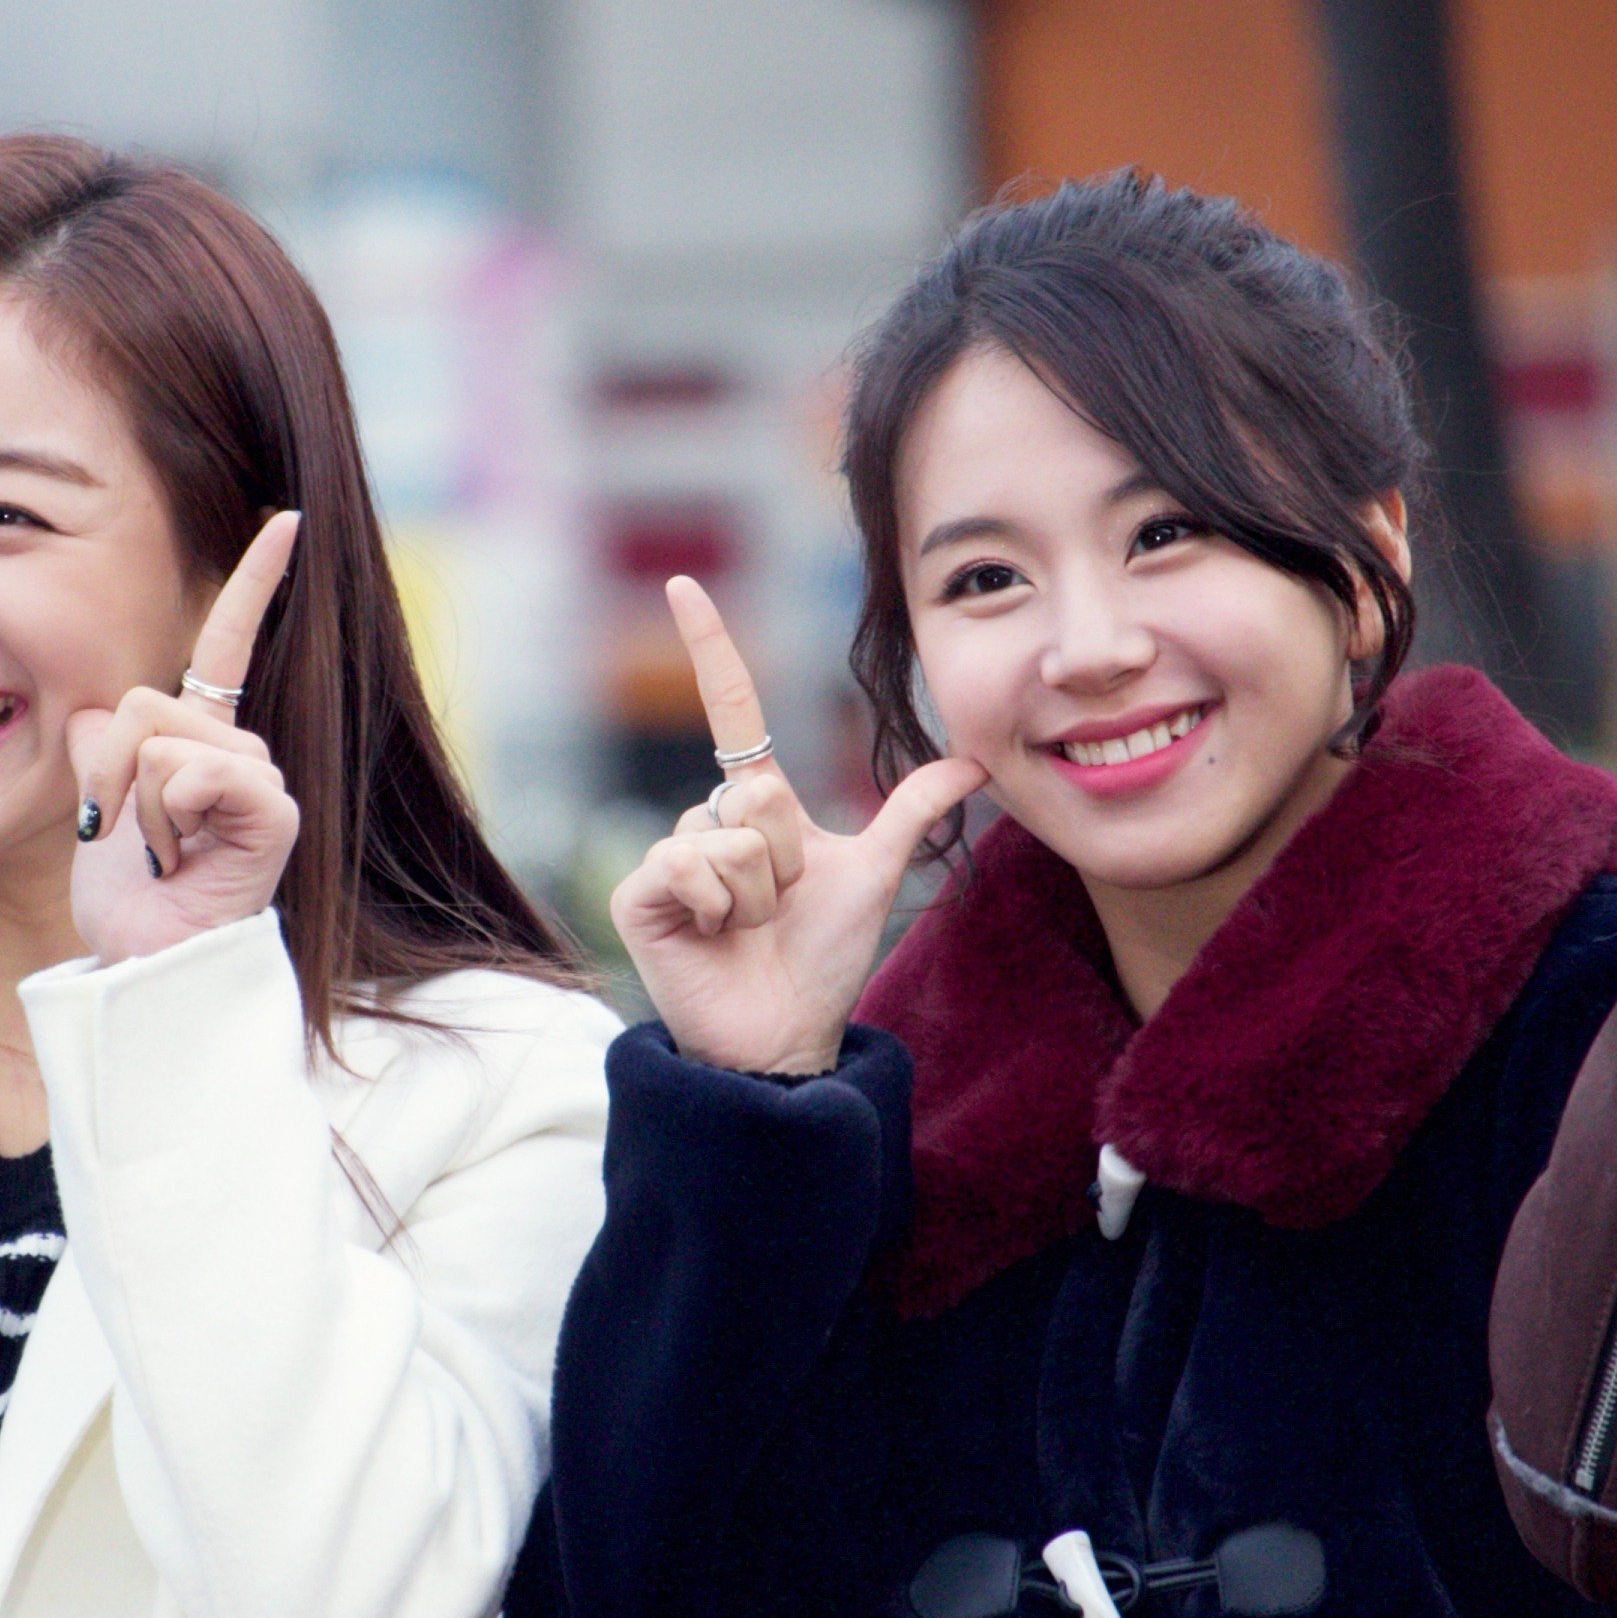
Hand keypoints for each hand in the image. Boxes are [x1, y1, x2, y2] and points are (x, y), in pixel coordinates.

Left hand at [69, 512, 303, 965]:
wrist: (151, 966)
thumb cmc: (129, 899)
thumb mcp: (94, 806)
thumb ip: (97, 744)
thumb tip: (100, 713)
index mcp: (203, 740)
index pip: (229, 644)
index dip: (256, 580)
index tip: (284, 518)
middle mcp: (241, 751)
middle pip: (146, 701)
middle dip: (105, 768)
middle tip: (115, 832)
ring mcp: (261, 781)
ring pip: (162, 740)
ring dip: (136, 804)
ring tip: (160, 856)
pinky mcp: (271, 812)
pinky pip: (195, 773)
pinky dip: (170, 817)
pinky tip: (185, 858)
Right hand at [611, 577, 984, 1075]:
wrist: (785, 1035)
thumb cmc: (822, 959)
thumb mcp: (875, 871)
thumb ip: (913, 810)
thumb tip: (975, 763)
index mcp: (755, 806)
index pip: (731, 709)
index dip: (710, 647)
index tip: (684, 582)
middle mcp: (707, 819)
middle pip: (757, 790)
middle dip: (788, 853)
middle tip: (782, 906)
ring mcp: (669, 856)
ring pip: (731, 834)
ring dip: (760, 891)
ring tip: (751, 929)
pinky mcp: (641, 895)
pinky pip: (693, 865)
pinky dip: (720, 906)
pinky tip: (715, 939)